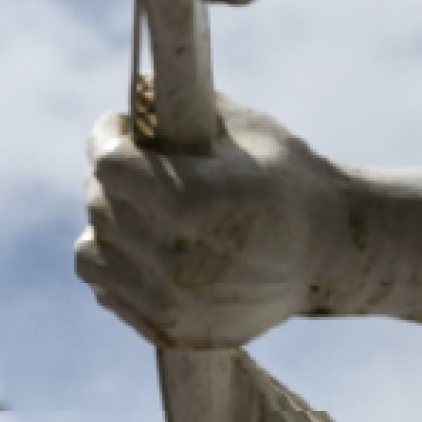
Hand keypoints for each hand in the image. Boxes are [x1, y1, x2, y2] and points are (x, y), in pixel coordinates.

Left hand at [76, 93, 338, 347]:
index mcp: (190, 203)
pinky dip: (116, 263)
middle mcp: (175, 260)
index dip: (109, 138)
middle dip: (109, 177)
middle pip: (99, 206)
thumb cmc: (288, 180)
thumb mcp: (242, 129)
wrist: (331, 253)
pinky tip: (144, 244)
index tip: (121, 128)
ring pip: (90, 252)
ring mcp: (172, 304)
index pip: (108, 166)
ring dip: (108, 223)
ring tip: (138, 208)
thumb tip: (132, 91)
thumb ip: (180, 108)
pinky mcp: (172, 331)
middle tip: (133, 163)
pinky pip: (107, 290)